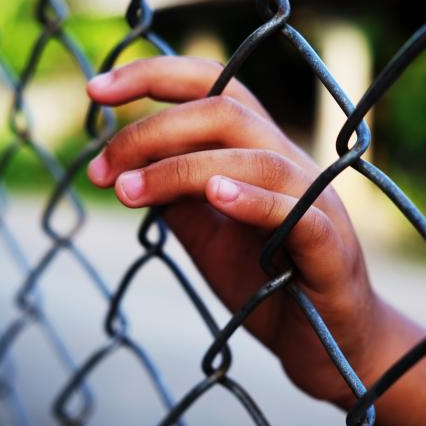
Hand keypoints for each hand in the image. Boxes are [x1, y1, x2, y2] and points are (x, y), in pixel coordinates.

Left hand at [86, 56, 385, 403]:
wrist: (327, 348)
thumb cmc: (270, 289)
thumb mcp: (209, 239)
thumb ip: (178, 201)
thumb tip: (126, 168)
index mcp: (261, 154)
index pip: (214, 88)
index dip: (155, 77)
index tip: (95, 91)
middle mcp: (291, 164)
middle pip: (227, 112)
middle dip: (152, 130)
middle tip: (101, 170)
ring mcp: (316, 202)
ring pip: (255, 158)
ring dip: (181, 169)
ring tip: (127, 192)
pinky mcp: (330, 248)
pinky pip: (296, 213)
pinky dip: (254, 200)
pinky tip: (215, 195)